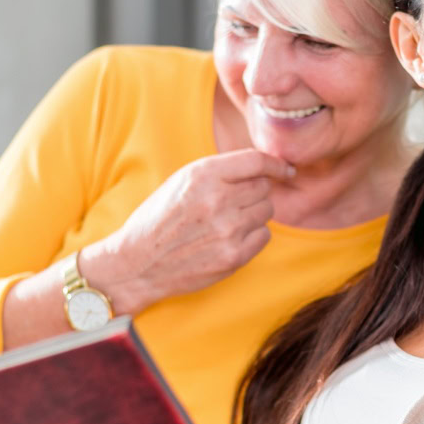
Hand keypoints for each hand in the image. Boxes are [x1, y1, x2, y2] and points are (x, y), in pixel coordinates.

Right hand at [81, 148, 293, 313]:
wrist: (138, 263)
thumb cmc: (160, 219)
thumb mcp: (182, 181)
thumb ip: (220, 171)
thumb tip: (262, 167)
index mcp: (203, 174)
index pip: (256, 160)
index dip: (276, 163)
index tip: (285, 169)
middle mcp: (218, 199)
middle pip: (264, 187)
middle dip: (253, 193)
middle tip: (232, 203)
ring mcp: (228, 229)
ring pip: (266, 211)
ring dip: (253, 214)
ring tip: (226, 222)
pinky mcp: (234, 256)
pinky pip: (264, 236)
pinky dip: (253, 236)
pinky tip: (230, 238)